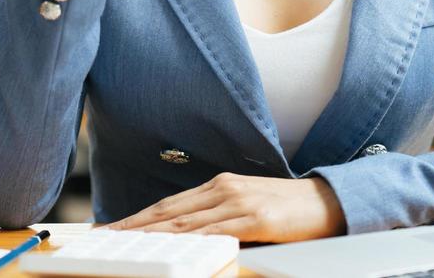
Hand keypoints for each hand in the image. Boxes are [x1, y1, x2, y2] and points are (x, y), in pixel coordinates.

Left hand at [99, 173, 345, 242]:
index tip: (112, 228)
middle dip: (133, 225)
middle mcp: (224, 189)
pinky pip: (214, 232)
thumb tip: (186, 235)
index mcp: (220, 185)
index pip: (169, 205)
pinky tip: (171, 247)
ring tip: (126, 245)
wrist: (329, 201)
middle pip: (168, 212)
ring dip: (151, 234)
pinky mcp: (254, 218)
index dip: (137, 217)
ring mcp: (238, 202)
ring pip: (184, 223)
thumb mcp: (248, 205)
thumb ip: (218, 215)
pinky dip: (189, 240)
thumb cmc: (288, 208)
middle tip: (104, 237)